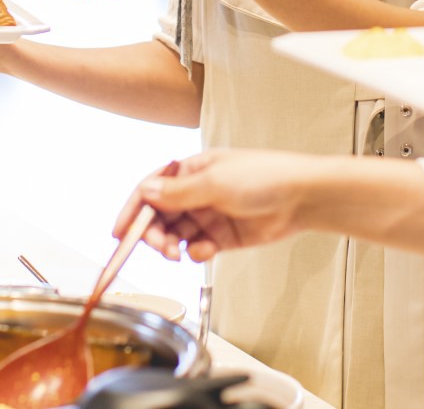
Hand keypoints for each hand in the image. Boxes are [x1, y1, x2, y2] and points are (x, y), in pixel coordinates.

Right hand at [113, 150, 315, 262]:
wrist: (303, 197)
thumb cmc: (266, 176)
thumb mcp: (215, 182)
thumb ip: (179, 192)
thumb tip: (147, 192)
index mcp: (192, 169)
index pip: (152, 189)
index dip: (133, 210)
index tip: (120, 232)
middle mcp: (197, 191)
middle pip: (161, 215)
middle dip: (153, 232)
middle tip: (159, 246)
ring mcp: (210, 214)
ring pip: (177, 234)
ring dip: (172, 245)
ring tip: (177, 253)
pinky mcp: (223, 237)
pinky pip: (198, 247)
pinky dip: (196, 252)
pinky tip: (204, 251)